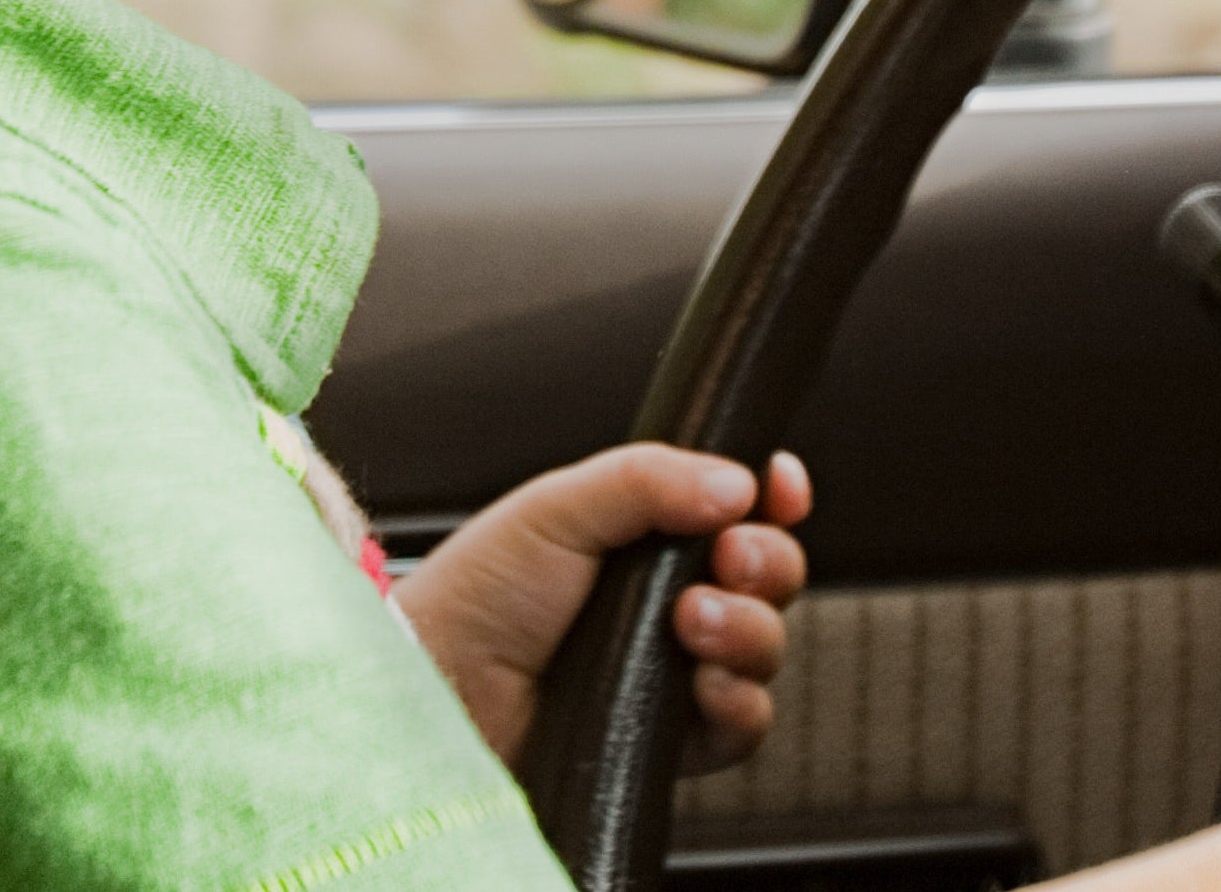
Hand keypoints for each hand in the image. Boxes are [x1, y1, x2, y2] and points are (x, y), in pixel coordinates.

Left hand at [391, 444, 812, 768]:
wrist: (440, 687)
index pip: (743, 512)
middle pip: (770, 576)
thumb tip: (740, 483)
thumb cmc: (478, 596)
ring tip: (692, 619)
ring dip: (749, 627)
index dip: (776, 497)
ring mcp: (677, 671)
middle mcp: (672, 601)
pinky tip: (703, 682)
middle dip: (767, 559)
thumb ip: (649, 479)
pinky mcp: (673, 740)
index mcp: (650, 536)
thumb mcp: (559, 508)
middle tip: (726, 557)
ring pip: (766, 648)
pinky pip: (744, 725)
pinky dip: (738, 701)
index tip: (780, 485)